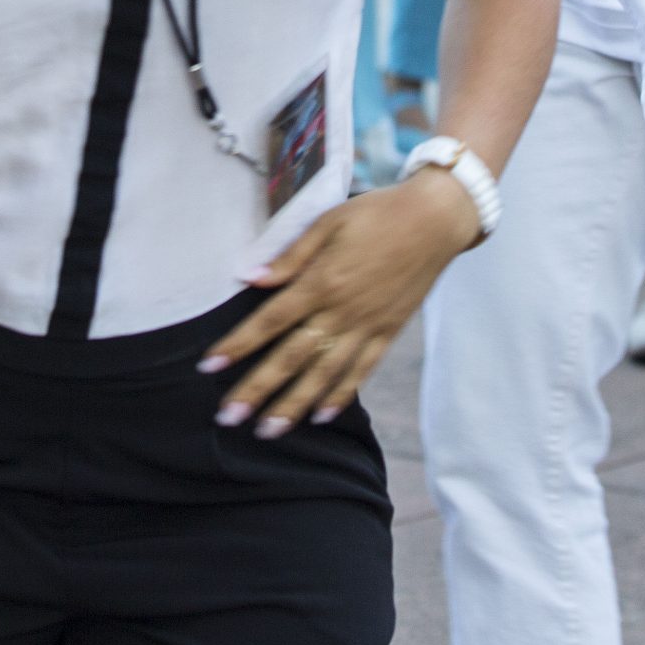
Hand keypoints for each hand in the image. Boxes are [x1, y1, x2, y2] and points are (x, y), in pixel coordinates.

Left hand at [200, 167, 482, 435]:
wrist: (435, 220)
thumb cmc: (377, 213)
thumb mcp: (329, 221)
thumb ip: (291, 255)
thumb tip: (250, 276)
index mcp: (321, 281)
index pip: (271, 320)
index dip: (239, 344)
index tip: (209, 366)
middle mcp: (342, 311)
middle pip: (293, 357)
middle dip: (259, 389)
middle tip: (229, 417)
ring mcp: (367, 326)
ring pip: (325, 374)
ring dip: (294, 404)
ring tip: (268, 431)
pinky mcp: (389, 332)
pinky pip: (362, 371)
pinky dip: (341, 394)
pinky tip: (321, 415)